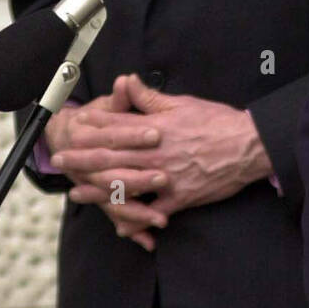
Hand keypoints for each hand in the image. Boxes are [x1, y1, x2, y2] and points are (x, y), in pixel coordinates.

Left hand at [49, 73, 273, 247]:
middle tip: (59, 162)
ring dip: (98, 191)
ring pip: (125, 185)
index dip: (90, 129)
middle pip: (111, 157)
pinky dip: (137, 220)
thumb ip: (149, 97)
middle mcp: (155, 153)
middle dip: (82, 160)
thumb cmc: (217, 121)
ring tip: (76, 194)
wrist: (248, 146)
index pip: (115, 128)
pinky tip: (120, 226)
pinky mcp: (181, 196)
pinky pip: (154, 211)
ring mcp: (167, 177)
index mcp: (155, 128)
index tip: (70, 129)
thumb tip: (125, 81)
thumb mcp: (182, 103)